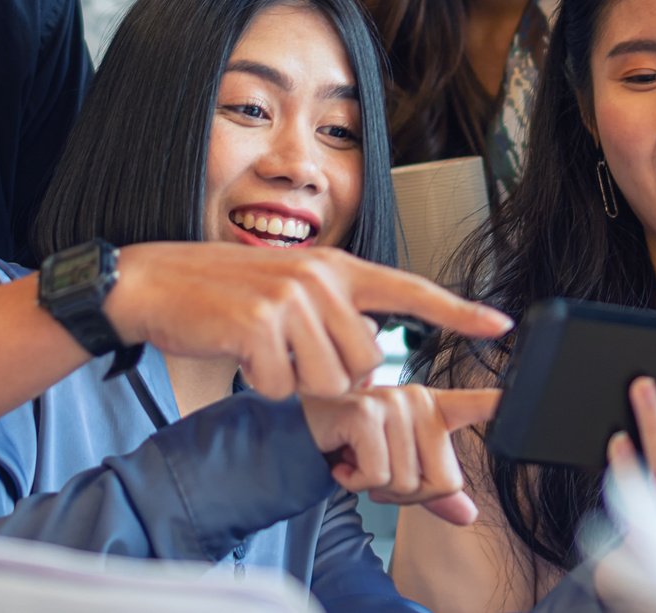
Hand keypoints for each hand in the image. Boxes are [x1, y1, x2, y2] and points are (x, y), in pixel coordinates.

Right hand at [104, 243, 511, 397]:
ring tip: (264, 352)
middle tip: (289, 357)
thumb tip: (370, 367)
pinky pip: (285, 388)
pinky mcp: (260, 325)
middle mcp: (320, 277)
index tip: (500, 325)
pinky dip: (263, 387)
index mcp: (334, 267)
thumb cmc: (222, 297)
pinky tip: (241, 358)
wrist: (154, 283)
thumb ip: (333, 316)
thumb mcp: (288, 291)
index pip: (409, 288)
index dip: (457, 311)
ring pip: (330, 382)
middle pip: (366, 363)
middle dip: (332, 379)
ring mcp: (290, 299)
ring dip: (297, 385)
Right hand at [302, 385, 498, 525]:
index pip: (475, 405)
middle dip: (406, 494)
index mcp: (432, 407)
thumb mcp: (396, 466)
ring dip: (376, 488)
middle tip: (376, 468)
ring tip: (357, 459)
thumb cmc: (349, 443)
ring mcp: (393, 403)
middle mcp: (417, 399)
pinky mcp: (367, 413)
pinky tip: (343, 459)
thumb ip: (431, 489)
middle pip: (442, 481)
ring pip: (408, 483)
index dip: (498, 405)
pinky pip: (378, 476)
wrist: (297, 430)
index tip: (515, 398)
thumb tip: (467, 515)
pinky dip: (356, 481)